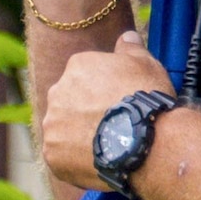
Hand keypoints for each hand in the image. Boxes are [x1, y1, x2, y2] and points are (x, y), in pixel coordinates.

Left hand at [40, 30, 174, 189]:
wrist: (146, 142)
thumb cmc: (147, 100)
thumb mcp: (146, 65)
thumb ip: (131, 49)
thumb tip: (127, 36)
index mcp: (77, 67)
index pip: (84, 77)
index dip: (102, 93)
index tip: (116, 105)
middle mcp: (57, 92)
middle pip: (70, 102)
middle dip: (86, 113)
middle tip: (111, 127)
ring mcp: (52, 125)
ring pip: (63, 130)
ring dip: (78, 137)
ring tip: (107, 148)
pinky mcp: (53, 154)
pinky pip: (61, 157)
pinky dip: (75, 161)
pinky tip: (97, 163)